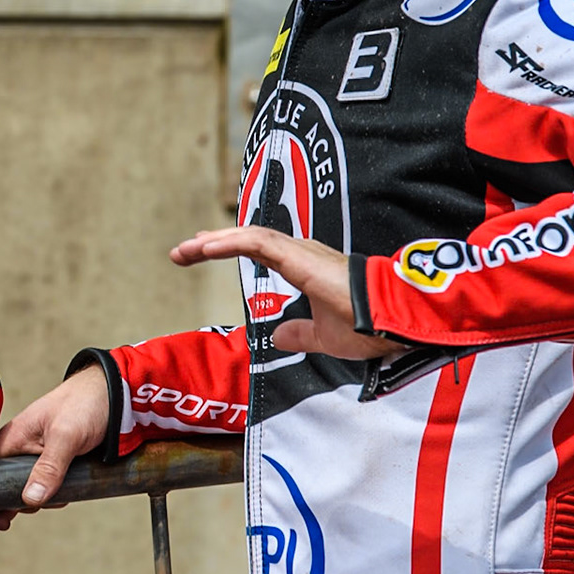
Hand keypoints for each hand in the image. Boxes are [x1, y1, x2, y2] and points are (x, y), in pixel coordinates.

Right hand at [0, 363, 111, 528]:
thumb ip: (48, 468)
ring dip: (46, 498)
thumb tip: (30, 500)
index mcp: (11, 438)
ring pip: (30, 491)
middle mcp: (19, 449)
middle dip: (24, 501)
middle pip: (7, 488)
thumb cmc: (85, 404)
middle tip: (44, 500)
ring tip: (63, 489)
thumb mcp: (65, 436)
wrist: (116, 396)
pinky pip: (48, 487)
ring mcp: (38, 458)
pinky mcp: (55, 465)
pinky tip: (70, 488)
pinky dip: (58, 493)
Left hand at [169, 226, 405, 360]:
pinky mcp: (299, 256)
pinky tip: (205, 248)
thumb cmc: (367, 326)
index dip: (228, 248)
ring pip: (248, 237)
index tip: (199, 252)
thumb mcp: (324, 337)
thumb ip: (299, 334)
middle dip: (211, 243)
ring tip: (185, 250)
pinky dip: (229, 243)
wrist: (392, 321)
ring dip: (213, 242)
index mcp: (305, 267)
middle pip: (247, 240)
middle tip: (181, 251)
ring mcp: (300, 251)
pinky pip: (257, 242)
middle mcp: (300, 253)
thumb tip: (276, 336)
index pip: (258, 250)